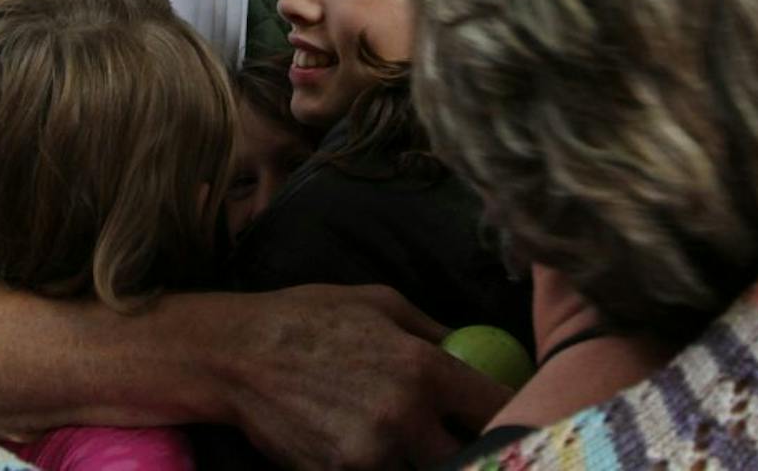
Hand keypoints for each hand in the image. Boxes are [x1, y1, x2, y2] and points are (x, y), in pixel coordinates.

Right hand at [215, 284, 511, 468]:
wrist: (238, 354)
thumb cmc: (312, 317)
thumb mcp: (382, 303)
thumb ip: (434, 332)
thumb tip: (473, 348)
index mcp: (423, 368)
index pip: (496, 406)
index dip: (514, 413)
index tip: (519, 412)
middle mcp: (404, 417)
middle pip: (468, 455)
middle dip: (474, 448)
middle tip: (472, 437)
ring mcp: (370, 455)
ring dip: (427, 458)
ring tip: (418, 438)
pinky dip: (386, 465)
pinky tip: (379, 446)